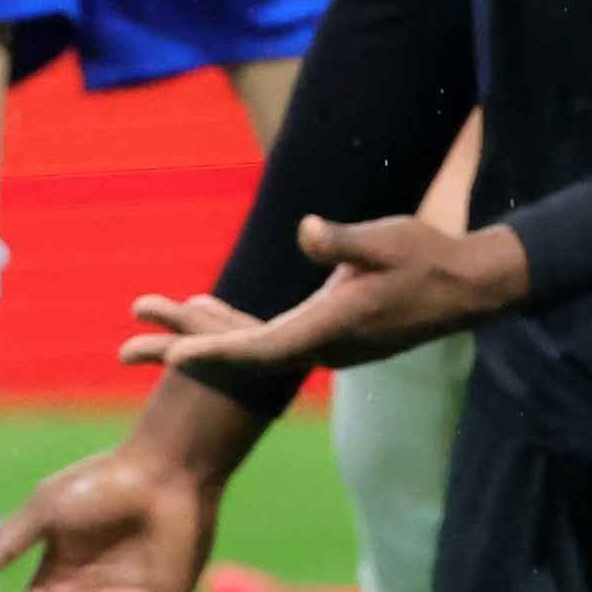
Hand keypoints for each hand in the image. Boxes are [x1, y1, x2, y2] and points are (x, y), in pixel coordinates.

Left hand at [120, 211, 530, 386]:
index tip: (174, 355)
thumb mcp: (386, 239)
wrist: (468, 287)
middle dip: (184, 353)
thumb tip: (305, 232)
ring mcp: (325, 346)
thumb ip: (342, 241)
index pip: (261, 349)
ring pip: (251, 351)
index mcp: (330, 329)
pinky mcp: (328, 336)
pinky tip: (200, 319)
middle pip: (242, 358)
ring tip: (144, 338)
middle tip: (123, 352)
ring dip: (201, 342)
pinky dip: (232, 333)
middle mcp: (322, 347)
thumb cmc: (427, 257)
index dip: (216, 352)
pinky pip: (267, 340)